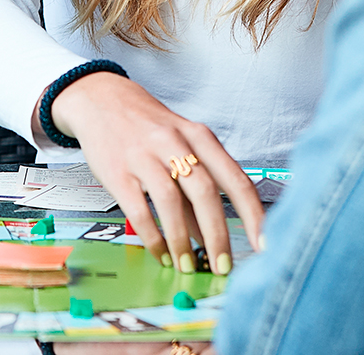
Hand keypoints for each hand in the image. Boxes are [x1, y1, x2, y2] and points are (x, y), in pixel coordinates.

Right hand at [48, 73, 264, 270]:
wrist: (99, 98)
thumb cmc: (146, 125)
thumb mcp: (180, 145)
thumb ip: (196, 187)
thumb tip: (209, 236)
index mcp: (198, 136)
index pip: (235, 179)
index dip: (253, 216)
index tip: (264, 246)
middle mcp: (174, 142)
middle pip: (206, 192)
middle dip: (217, 236)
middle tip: (223, 266)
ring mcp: (144, 155)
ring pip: (171, 202)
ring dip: (182, 241)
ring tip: (187, 265)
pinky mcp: (117, 171)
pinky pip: (139, 210)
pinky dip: (153, 237)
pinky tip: (160, 252)